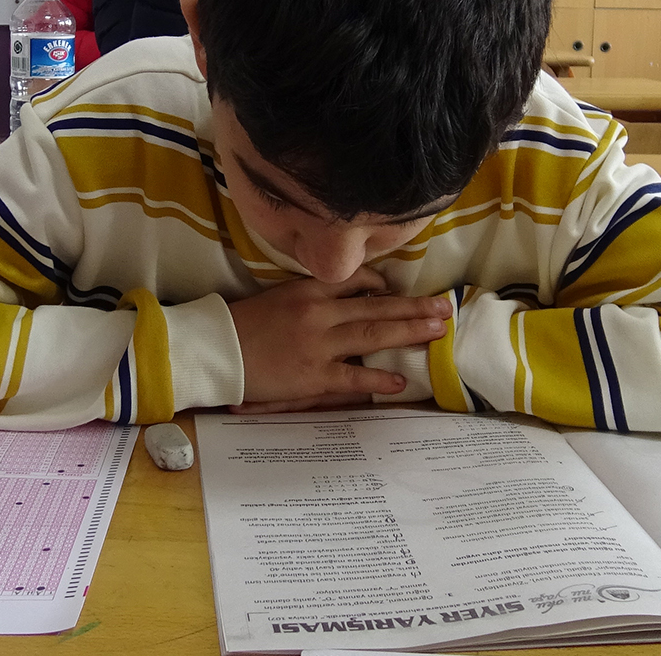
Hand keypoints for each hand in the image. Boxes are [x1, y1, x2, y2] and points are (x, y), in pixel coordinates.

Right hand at [227, 268, 450, 410]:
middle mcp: (319, 313)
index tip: (397, 289)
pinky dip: (379, 380)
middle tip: (444, 307)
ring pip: (372, 335)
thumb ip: (314, 296)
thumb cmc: (243, 324)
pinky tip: (401, 381)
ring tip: (436, 331)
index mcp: (309, 291)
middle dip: (414, 307)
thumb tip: (351, 297)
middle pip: (376, 307)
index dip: (382, 285)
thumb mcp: (279, 297)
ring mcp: (318, 345)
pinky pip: (353, 378)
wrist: (216, 351)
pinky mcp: (313, 376)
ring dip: (408, 332)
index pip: (355, 280)